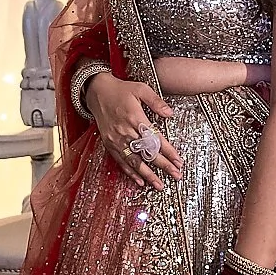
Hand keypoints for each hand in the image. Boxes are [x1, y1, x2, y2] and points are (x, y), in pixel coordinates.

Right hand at [84, 74, 183, 188]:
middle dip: (163, 166)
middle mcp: (125, 131)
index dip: (168, 152)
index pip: (156, 139)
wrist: (97, 91)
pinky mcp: (109, 143)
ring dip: (148, 175)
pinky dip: (130, 173)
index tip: (178, 161)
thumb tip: (170, 113)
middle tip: (176, 175)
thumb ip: (156, 102)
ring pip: (134, 161)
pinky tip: (140, 181)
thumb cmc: (120, 90)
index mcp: (135, 117)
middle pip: (147, 153)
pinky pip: (121, 161)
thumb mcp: (141, 89)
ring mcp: (116, 139)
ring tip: (159, 184)